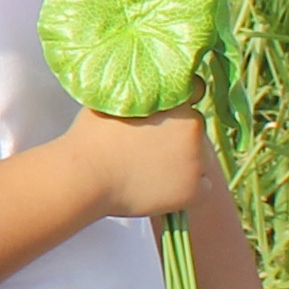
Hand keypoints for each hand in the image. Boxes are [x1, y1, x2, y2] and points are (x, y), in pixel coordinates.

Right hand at [59, 105, 208, 219]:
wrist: (85, 176)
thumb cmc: (91, 138)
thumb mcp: (115, 103)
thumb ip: (140, 99)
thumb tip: (144, 97)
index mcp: (177, 104)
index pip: (192, 101)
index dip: (176, 114)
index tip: (162, 125)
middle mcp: (194, 128)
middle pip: (196, 134)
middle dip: (180, 142)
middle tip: (151, 153)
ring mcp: (197, 160)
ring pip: (202, 161)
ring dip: (185, 166)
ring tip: (152, 174)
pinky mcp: (194, 190)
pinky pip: (202, 189)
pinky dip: (187, 191)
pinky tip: (162, 190)